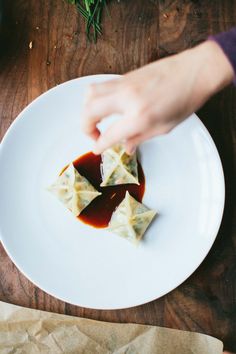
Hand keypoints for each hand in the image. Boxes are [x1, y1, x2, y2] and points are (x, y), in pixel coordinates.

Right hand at [82, 41, 233, 153]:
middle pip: (89, 111)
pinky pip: (101, 86)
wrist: (195, 71)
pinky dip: (97, 97)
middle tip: (93, 135)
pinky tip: (107, 106)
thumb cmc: (185, 100)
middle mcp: (127, 98)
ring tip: (96, 119)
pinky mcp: (125, 76)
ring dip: (87, 109)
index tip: (97, 149)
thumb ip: (140, 138)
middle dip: (85, 127)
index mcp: (139, 116)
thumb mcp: (164, 127)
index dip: (99, 145)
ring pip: (90, 93)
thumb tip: (126, 147)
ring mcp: (124, 84)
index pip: (109, 134)